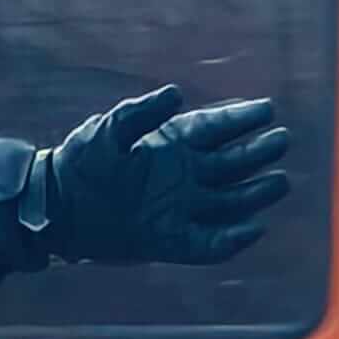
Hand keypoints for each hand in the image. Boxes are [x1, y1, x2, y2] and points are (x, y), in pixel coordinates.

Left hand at [36, 88, 291, 265]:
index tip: (267, 109)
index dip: (242, 118)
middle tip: (282, 140)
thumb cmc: (80, 164)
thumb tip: (176, 94)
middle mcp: (184, 175)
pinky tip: (254, 229)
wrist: (56, 209)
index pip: (216, 128)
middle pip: (231, 163)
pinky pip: (209, 244)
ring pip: (230, 201)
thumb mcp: (108, 130)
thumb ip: (141, 113)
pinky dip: (231, 241)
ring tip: (281, 182)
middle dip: (258, 152)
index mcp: (172, 144)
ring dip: (256, 193)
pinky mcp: (171, 240)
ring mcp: (180, 209)